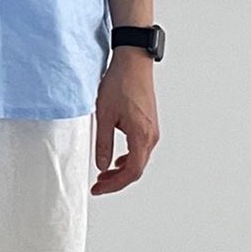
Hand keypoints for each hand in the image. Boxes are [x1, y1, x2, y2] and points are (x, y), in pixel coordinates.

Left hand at [91, 48, 159, 196]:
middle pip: (136, 169)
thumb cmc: (120, 83)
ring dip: (122, 170)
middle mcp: (151, 135)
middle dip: (117, 181)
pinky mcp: (149, 124)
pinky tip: (116, 159)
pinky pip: (140, 149)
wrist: (133, 62)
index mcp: (141, 136)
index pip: (131, 172)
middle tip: (98, 185)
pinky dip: (128, 159)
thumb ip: (103, 144)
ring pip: (139, 160)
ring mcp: (152, 130)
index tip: (99, 189)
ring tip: (104, 175)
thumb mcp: (104, 116)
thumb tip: (102, 166)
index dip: (114, 185)